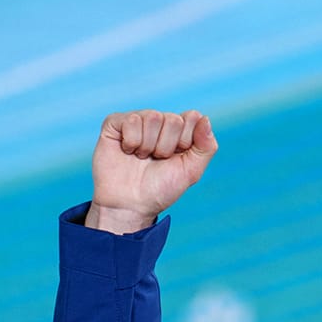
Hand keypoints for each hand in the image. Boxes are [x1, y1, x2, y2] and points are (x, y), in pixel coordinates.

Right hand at [86, 109, 217, 232]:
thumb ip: (206, 147)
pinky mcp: (116, 123)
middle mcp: (159, 122)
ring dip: (148, 146)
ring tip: (141, 158)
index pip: (192, 117)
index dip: (185, 141)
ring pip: (152, 117)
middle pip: (173, 119)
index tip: (176, 158)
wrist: (131, 205)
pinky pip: (131, 120)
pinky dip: (131, 142)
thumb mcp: (191, 172)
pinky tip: (127, 152)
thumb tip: (205, 118)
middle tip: (156, 160)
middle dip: (166, 147)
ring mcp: (137, 120)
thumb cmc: (160, 189)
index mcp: (179, 131)